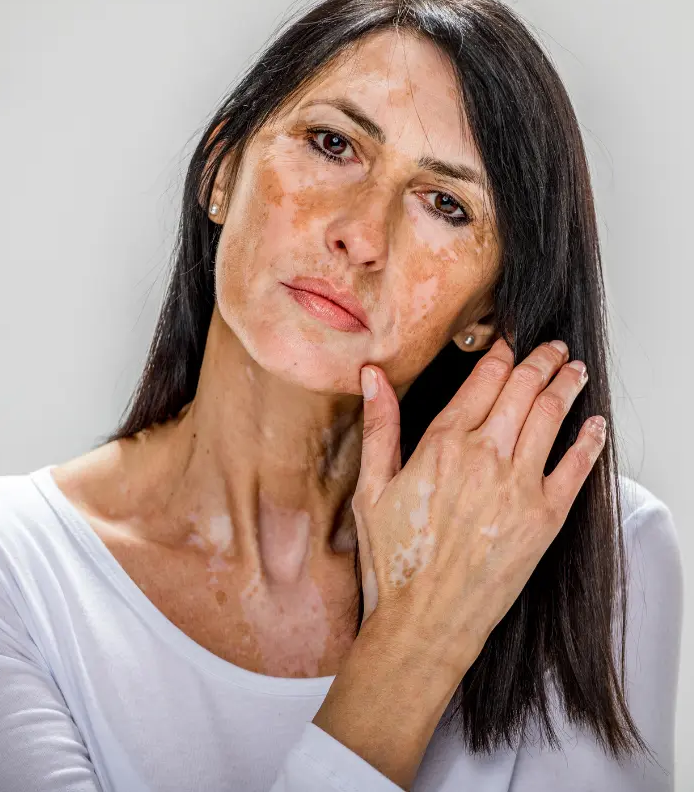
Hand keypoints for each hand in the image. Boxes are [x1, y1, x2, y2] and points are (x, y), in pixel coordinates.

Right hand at [352, 337, 605, 681]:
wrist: (425, 622)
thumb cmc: (394, 561)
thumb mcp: (371, 489)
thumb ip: (379, 427)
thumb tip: (372, 376)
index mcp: (442, 444)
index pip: (483, 380)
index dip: (502, 355)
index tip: (511, 344)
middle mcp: (485, 456)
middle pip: (523, 390)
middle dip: (541, 361)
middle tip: (552, 347)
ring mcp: (520, 486)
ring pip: (551, 417)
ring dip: (566, 386)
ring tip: (573, 370)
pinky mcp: (544, 518)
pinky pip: (576, 467)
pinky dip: (589, 439)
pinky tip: (595, 423)